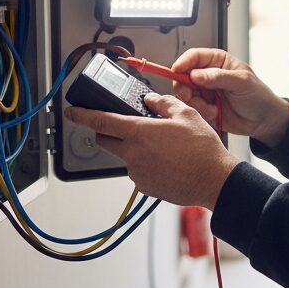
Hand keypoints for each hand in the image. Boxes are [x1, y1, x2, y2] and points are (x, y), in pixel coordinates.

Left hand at [64, 96, 240, 208]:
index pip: (100, 121)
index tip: (73, 112)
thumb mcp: (187, 114)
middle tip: (121, 126)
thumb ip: (163, 103)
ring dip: (134, 149)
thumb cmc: (203, 150)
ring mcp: (138, 173)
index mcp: (139, 133)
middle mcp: (133, 154)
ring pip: (125, 156)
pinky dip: (146, 165)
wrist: (215, 180)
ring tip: (162, 148)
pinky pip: (139, 171)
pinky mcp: (145, 187)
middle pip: (106, 140)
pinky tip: (167, 162)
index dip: (82, 115)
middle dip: (107, 131)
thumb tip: (151, 100)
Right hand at [169, 48, 288, 145]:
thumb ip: (218, 77)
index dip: (183, 63)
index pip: (194, 56)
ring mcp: (205, 92)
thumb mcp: (241, 82)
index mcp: (217, 61)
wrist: (263, 120)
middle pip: (183, 76)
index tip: (177, 71)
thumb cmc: (258, 96)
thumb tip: (196, 75)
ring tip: (212, 108)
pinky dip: (201, 113)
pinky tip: (215, 114)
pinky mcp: (204, 107)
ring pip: (185, 95)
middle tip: (191, 95)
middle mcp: (208, 75)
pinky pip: (192, 109)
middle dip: (184, 87)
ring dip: (196, 103)